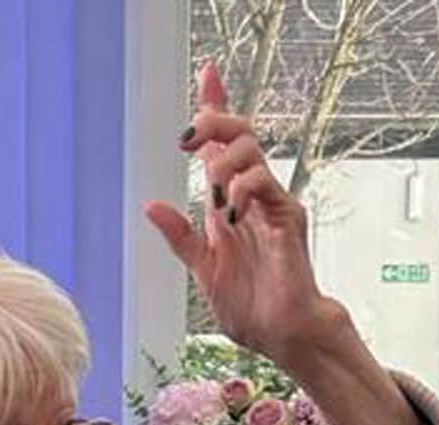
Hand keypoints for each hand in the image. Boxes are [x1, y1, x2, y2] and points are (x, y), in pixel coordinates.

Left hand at [142, 63, 338, 365]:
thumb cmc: (252, 307)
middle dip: (213, 119)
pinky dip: (241, 189)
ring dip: (222, 163)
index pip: (222, 144)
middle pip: (238, 132)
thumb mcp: (203, 269)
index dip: (215, 107)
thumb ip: (180, 237)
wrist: (282, 335)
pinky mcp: (286, 217)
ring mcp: (271, 204)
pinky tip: (231, 213)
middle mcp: (251, 197)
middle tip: (189, 138)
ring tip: (215, 198)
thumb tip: (152, 206)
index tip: (207, 74)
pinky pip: (263, 182)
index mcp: (228, 204)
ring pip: (249, 149)